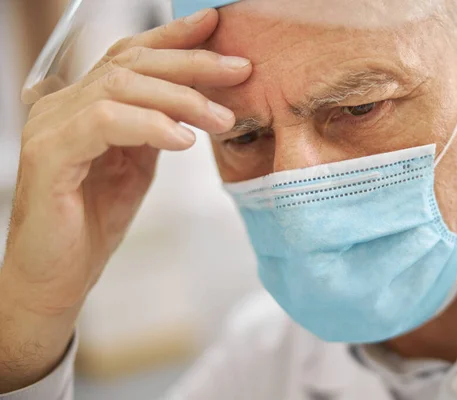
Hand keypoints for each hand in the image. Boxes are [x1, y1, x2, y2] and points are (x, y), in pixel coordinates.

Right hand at [0, 9, 250, 391]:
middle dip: (191, 62)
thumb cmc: (95, 221)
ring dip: (180, 98)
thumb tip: (192, 103)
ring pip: (121, 86)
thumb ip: (154, 128)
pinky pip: (104, 121)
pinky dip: (149, 125)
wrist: (59, 276)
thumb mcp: (136, 165)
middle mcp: (63, 105)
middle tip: (238, 68)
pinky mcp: (49, 154)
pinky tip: (183, 140)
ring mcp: (51, 126)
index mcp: (85, 105)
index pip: (130, 57)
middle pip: (132, 64)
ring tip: (221, 119)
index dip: (173, 38)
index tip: (215, 26)